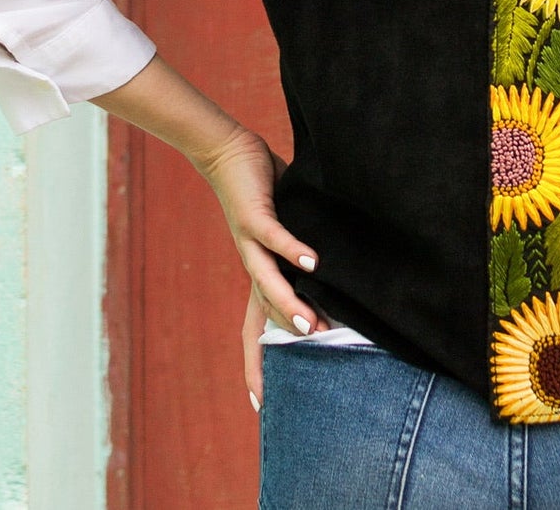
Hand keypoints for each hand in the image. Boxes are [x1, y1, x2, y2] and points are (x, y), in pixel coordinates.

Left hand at [189, 125, 331, 410]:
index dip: (257, 364)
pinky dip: (294, 249)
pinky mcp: (254, 215)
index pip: (255, 327)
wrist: (228, 153)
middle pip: (263, 314)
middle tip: (312, 364)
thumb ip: (301, 251)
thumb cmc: (261, 189)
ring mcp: (250, 242)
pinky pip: (276, 237)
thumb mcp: (285, 227)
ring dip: (289, 305)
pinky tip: (314, 261)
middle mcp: (251, 264)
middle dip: (283, 341)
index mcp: (258, 271)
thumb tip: (330, 271)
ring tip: (312, 326)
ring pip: (267, 282)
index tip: (259, 405)